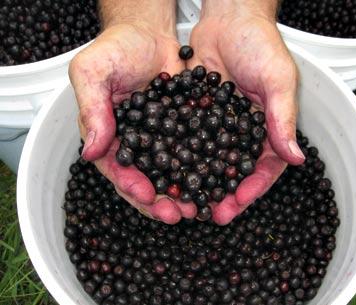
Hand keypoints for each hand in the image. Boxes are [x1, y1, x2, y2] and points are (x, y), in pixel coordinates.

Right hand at [69, 23, 196, 223]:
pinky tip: (214, 179)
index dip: (131, 186)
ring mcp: (160, 139)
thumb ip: (91, 109)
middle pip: (146, 179)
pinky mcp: (183, 130)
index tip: (148, 197)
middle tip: (179, 214)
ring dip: (183, 191)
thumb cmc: (117, 48)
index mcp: (109, 136)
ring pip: (171, 173)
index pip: (118, 169)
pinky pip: (191, 153)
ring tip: (199, 207)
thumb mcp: (93, 72)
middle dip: (161, 200)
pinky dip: (201, 168)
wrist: (149, 32)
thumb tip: (90, 151)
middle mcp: (136, 143)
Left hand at [188, 1, 304, 224]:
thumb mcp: (278, 80)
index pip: (263, 167)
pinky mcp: (195, 114)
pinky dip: (179, 157)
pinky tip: (167, 172)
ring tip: (185, 202)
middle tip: (208, 214)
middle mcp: (241, 132)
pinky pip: (187, 140)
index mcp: (267, 128)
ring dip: (198, 182)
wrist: (228, 19)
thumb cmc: (260, 45)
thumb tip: (297, 159)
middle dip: (222, 194)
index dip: (250, 189)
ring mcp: (217, 125)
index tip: (234, 206)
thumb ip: (283, 119)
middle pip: (233, 171)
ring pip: (208, 161)